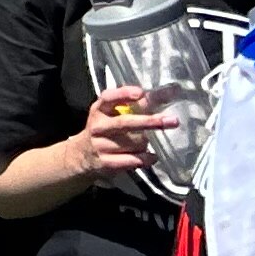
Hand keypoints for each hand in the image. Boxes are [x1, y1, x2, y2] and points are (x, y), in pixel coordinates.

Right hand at [62, 86, 176, 185]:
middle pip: (125, 123)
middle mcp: (98, 126)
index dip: (123, 94)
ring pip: (135, 143)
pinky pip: (135, 160)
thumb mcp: (113, 115)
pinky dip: (147, 158)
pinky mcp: (107, 163)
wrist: (82, 155)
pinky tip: (151, 156)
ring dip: (147, 143)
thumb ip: (138, 105)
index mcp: (99, 110)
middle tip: (173, 121)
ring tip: (148, 142)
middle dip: (149, 121)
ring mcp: (101, 145)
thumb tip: (168, 93)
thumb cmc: (105, 130)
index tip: (140, 93)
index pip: (108, 98)